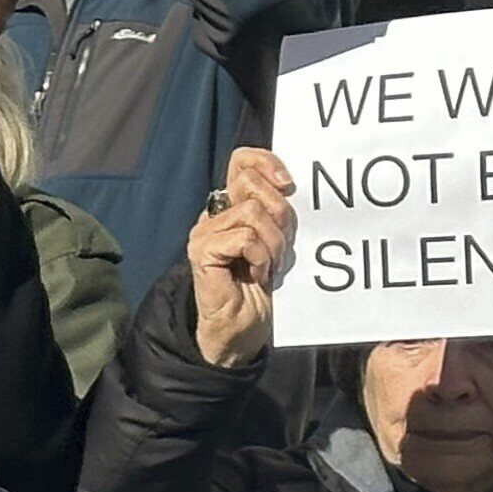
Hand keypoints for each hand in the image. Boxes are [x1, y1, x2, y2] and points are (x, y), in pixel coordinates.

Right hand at [189, 148, 294, 369]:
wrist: (241, 330)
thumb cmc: (261, 288)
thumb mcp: (278, 240)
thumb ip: (277, 210)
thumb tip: (289, 183)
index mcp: (231, 206)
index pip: (242, 160)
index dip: (267, 163)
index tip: (290, 185)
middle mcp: (214, 215)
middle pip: (251, 182)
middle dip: (280, 214)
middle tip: (282, 246)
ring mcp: (204, 233)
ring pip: (253, 212)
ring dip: (274, 243)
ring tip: (270, 266)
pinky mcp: (202, 252)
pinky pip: (245, 238)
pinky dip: (261, 258)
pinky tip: (259, 275)